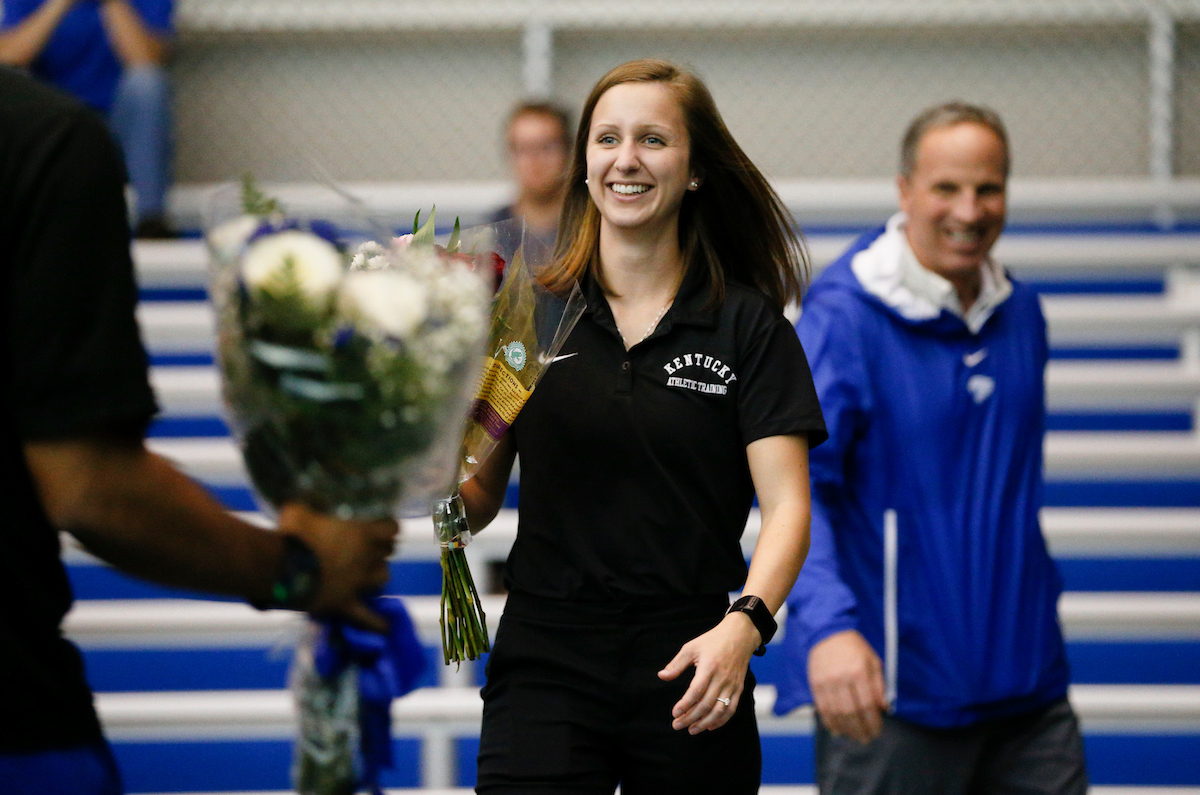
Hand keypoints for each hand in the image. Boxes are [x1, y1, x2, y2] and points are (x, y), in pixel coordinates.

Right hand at [277, 503, 397, 631]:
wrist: (279, 567)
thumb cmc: (291, 534)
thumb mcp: (300, 511)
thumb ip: (311, 508)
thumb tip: (306, 506)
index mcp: (362, 532)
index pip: (392, 528)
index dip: (387, 527)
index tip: (379, 526)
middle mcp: (366, 556)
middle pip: (387, 553)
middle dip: (380, 549)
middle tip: (367, 548)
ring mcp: (357, 581)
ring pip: (383, 578)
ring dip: (377, 574)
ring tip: (368, 573)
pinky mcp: (345, 603)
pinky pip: (366, 617)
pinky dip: (376, 622)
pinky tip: (386, 629)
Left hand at [658, 612, 758, 733]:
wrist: (740, 636)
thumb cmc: (712, 641)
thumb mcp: (691, 647)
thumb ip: (676, 664)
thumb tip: (661, 676)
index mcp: (709, 667)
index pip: (696, 691)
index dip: (685, 704)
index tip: (674, 713)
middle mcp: (722, 678)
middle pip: (706, 704)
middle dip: (690, 718)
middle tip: (677, 725)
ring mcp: (732, 685)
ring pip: (719, 710)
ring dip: (705, 723)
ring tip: (691, 730)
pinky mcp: (738, 688)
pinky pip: (731, 709)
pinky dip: (721, 720)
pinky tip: (710, 726)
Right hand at [807, 629, 886, 743]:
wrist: (828, 632)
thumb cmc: (855, 647)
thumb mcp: (873, 661)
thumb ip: (879, 685)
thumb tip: (884, 708)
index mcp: (859, 672)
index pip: (867, 704)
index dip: (873, 722)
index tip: (877, 731)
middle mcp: (841, 678)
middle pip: (851, 712)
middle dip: (860, 729)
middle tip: (866, 739)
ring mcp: (826, 682)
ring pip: (836, 713)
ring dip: (846, 729)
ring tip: (853, 736)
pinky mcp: (815, 683)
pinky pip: (822, 707)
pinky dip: (829, 722)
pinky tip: (837, 729)